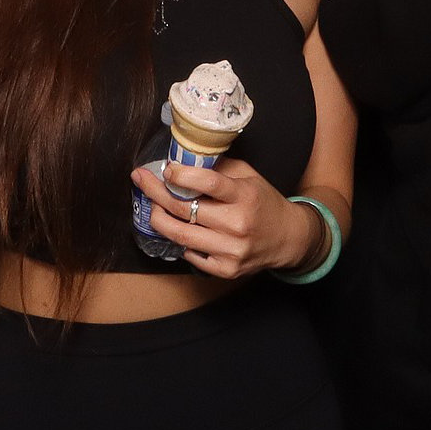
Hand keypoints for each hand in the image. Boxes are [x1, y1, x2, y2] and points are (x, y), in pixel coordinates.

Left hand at [130, 157, 317, 278]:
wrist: (288, 238)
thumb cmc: (264, 202)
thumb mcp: (249, 176)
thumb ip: (219, 168)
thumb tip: (184, 159)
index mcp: (244, 195)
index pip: (208, 182)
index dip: (181, 174)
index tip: (166, 168)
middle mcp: (238, 223)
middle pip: (185, 208)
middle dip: (156, 192)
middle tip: (142, 180)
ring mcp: (231, 250)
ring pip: (180, 235)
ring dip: (159, 218)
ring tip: (153, 206)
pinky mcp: (226, 269)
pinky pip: (190, 255)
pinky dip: (180, 242)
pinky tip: (180, 230)